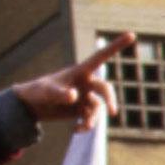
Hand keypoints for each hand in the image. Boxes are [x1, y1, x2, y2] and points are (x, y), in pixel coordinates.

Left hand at [13, 32, 134, 129]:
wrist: (33, 106)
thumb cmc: (38, 92)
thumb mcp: (46, 92)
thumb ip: (60, 93)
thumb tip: (74, 96)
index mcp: (80, 71)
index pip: (100, 57)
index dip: (116, 46)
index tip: (132, 35)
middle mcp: (86, 83)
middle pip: (105, 89)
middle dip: (110, 99)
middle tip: (113, 112)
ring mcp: (85, 96)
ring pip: (98, 107)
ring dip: (93, 119)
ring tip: (81, 127)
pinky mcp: (82, 109)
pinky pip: (91, 118)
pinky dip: (86, 125)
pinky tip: (76, 130)